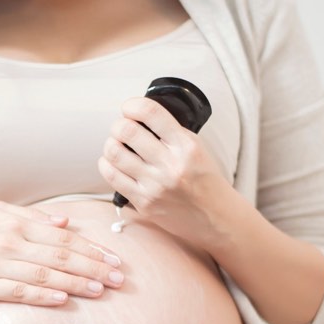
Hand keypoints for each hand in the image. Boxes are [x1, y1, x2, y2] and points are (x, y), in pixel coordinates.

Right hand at [0, 201, 123, 305]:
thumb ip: (31, 217)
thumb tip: (65, 221)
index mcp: (16, 223)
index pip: (64, 237)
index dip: (92, 249)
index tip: (115, 259)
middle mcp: (10, 242)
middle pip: (60, 255)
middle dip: (93, 266)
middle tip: (118, 278)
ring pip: (45, 273)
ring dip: (75, 281)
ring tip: (100, 289)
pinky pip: (17, 290)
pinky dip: (41, 293)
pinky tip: (61, 298)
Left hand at [97, 97, 240, 249]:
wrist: (216, 218)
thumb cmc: (205, 181)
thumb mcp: (197, 148)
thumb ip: (171, 133)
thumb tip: (140, 118)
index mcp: (186, 146)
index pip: (151, 113)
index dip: (132, 105)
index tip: (129, 108)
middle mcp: (170, 165)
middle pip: (126, 131)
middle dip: (118, 125)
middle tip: (121, 128)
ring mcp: (155, 186)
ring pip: (114, 153)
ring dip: (111, 144)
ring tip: (117, 145)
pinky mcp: (144, 203)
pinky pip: (113, 177)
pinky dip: (107, 164)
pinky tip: (113, 162)